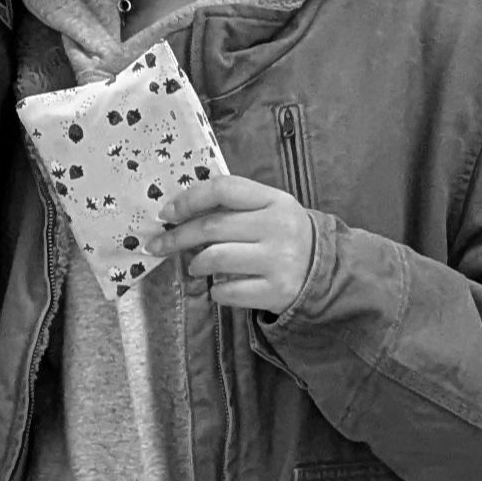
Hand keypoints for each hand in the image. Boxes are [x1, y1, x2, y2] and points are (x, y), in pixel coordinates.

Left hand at [148, 174, 316, 313]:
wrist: (324, 270)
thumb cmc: (282, 234)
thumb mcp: (267, 209)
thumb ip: (232, 205)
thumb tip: (178, 211)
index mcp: (274, 200)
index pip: (224, 189)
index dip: (189, 199)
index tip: (166, 213)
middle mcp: (278, 227)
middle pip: (212, 226)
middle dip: (177, 236)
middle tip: (157, 245)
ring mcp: (278, 260)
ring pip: (216, 258)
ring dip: (195, 263)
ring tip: (195, 266)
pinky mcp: (276, 291)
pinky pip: (229, 291)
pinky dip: (215, 291)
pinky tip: (218, 287)